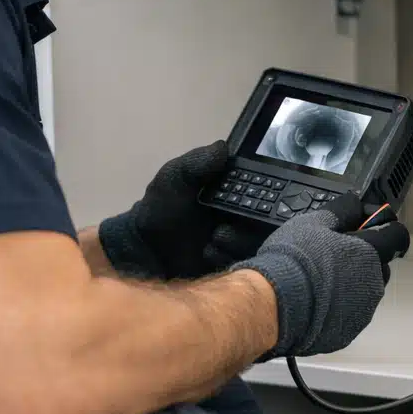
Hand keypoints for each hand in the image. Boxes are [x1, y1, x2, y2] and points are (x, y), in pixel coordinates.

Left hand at [97, 140, 268, 280]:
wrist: (145, 250)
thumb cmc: (159, 211)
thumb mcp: (174, 178)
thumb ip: (196, 162)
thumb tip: (223, 147)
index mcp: (232, 193)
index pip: (262, 190)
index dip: (261, 193)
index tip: (239, 200)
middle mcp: (242, 217)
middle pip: (268, 218)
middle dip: (251, 222)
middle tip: (223, 225)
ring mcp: (239, 243)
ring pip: (260, 242)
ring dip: (238, 240)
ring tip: (214, 238)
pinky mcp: (233, 266)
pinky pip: (248, 265)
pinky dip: (230, 258)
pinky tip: (208, 253)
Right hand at [231, 192, 410, 357]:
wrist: (273, 305)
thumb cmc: (295, 260)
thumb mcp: (315, 222)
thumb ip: (342, 210)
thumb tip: (356, 203)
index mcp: (371, 254)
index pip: (397, 236)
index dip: (385, 229)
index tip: (369, 228)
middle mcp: (374, 284)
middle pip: (381, 266)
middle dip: (365, 260)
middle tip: (334, 256)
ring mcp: (362, 312)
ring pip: (365, 292)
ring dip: (351, 286)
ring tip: (320, 283)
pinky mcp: (347, 334)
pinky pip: (349, 316)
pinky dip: (338, 309)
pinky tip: (315, 304)